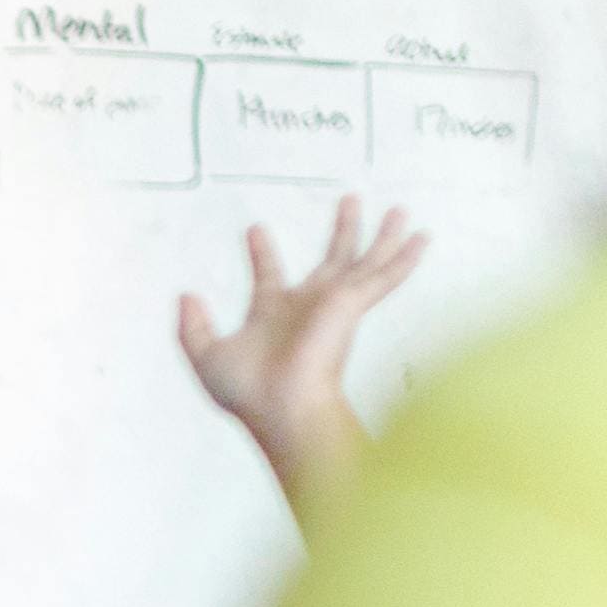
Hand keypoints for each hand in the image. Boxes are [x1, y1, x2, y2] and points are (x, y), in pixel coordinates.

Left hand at [175, 199, 424, 495]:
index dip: (261, 252)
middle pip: (332, 259)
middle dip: (342, 230)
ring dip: (381, 235)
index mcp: (273, 314)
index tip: (254, 229)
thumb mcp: (205, 354)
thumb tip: (184, 295)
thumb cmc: (246, 391)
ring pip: (364, 260)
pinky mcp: (352, 304)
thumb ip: (193, 326)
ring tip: (398, 210)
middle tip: (349, 200)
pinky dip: (405, 258)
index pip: (268, 276)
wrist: (281, 407)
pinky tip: (422, 238)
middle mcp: (308, 306)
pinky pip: (385, 275)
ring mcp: (333, 304)